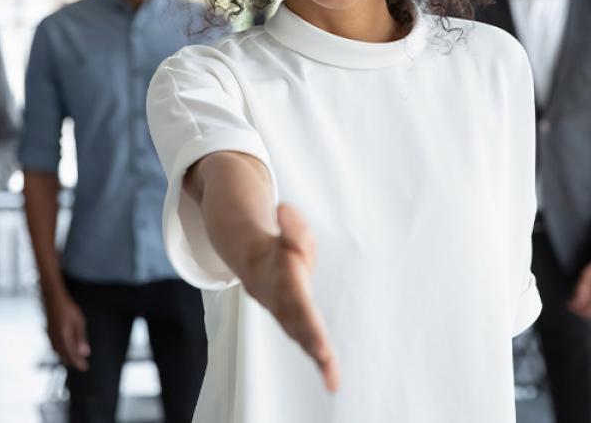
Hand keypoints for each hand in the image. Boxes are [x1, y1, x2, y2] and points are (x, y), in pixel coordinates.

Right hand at [45, 288, 90, 370]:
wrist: (53, 299)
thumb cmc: (68, 309)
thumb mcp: (79, 322)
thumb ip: (81, 339)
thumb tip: (85, 353)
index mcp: (64, 337)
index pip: (72, 355)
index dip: (79, 362)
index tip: (85, 368)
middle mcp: (56, 340)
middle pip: (65, 356)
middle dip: (73, 361)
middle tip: (82, 366)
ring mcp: (51, 337)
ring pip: (59, 352)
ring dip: (67, 357)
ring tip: (75, 361)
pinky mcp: (49, 334)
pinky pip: (55, 347)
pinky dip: (61, 352)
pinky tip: (65, 351)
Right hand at [241, 203, 338, 391]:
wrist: (256, 265)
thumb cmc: (281, 249)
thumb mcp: (290, 230)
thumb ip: (291, 224)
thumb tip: (284, 209)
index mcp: (286, 282)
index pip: (297, 300)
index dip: (306, 317)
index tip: (316, 333)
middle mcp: (286, 304)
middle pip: (301, 325)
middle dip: (313, 342)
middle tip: (326, 358)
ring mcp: (291, 317)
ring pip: (305, 340)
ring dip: (318, 359)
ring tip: (332, 379)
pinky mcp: (299, 325)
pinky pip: (310, 344)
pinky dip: (321, 362)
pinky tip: (334, 381)